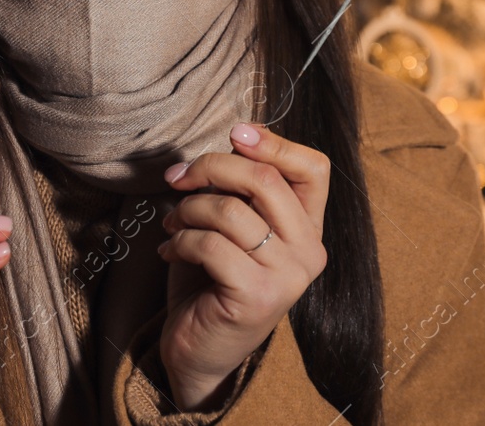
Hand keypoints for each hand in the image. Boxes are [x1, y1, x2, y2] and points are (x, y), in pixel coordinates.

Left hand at [155, 122, 330, 409]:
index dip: (275, 142)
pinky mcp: (256, 297)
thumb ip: (242, 188)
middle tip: (177, 177)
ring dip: (187, 209)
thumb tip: (235, 137)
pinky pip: (210, 245)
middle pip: (265, 179)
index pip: (315, 168)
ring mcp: (287, 277)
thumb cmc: (214, 279)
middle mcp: (309, 252)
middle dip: (212, 166)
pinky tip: (169, 250)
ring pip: (230, 210)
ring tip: (172, 223)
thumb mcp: (234, 225)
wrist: (201, 351)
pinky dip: (180, 240)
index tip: (234, 132)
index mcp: (309, 229)